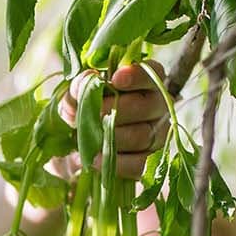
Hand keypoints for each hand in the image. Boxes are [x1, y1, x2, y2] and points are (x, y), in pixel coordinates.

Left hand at [57, 61, 169, 179]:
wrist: (80, 148)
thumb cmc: (86, 112)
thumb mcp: (77, 97)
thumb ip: (79, 87)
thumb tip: (85, 82)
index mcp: (145, 82)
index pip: (152, 72)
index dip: (136, 75)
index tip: (115, 79)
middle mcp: (158, 106)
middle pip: (146, 105)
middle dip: (114, 110)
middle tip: (92, 115)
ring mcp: (159, 134)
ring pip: (142, 135)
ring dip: (112, 138)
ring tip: (90, 139)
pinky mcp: (152, 160)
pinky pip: (141, 163)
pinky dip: (117, 163)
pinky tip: (97, 160)